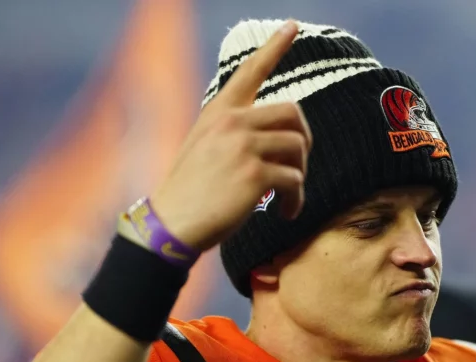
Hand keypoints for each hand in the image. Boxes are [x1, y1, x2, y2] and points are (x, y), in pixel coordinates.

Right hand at [149, 21, 310, 250]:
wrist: (172, 222)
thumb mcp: (206, 147)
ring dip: (300, 176)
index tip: (292, 25)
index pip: (251, 70)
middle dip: (304, 140)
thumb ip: (237, 133)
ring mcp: (243, 146)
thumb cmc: (192, 190)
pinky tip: (284, 213)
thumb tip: (281, 137)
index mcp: (220, 111)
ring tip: (287, 197)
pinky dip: (295, 200)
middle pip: (293, 112)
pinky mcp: (254, 174)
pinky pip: (294, 180)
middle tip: (297, 165)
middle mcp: (232, 121)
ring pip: (298, 148)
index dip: (275, 46)